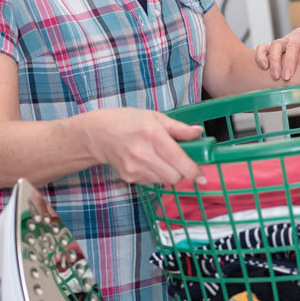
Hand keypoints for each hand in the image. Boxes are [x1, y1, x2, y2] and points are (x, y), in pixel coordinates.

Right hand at [82, 108, 206, 185]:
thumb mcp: (155, 117)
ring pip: (164, 181)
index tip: (202, 177)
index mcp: (152, 135)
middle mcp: (143, 153)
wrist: (97, 134)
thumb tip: (199, 133)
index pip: (178, 159)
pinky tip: (148, 162)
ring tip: (161, 158)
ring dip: (170, 174)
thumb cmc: (128, 121)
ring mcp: (134, 168)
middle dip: (182, 172)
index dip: (193, 171)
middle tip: (182, 162)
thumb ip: (179, 128)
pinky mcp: (129, 177)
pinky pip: (152, 182)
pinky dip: (157, 175)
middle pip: (174, 176)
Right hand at [256, 27, 299, 80]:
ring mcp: (284, 40)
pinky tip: (263, 67)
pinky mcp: (272, 46)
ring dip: (275, 60)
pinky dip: (262, 56)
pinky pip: (264, 47)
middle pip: (293, 44)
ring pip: (277, 44)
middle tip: (287, 76)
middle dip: (289, 61)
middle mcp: (299, 36)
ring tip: (275, 76)